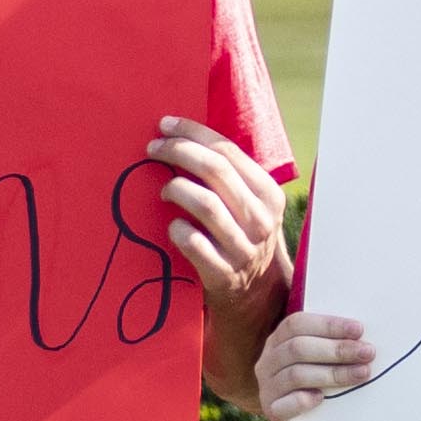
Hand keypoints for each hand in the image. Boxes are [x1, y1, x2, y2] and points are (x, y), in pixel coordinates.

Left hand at [139, 118, 291, 314]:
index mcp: (268, 194)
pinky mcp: (223, 274)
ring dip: (176, 189)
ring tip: (164, 190)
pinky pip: (193, 243)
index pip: (229, 151)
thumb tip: (182, 136)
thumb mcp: (250, 205)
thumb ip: (228, 176)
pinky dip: (177, 230)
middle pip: (215, 171)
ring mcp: (243, 248)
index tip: (165, 124)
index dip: (193, 133)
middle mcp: (260, 219)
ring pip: (205, 204)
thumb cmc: (241, 236)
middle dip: (178, 152)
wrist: (256, 296)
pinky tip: (172, 227)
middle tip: (152, 149)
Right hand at [253, 315, 377, 420]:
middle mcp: (268, 361)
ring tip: (362, 374)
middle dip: (337, 349)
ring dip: (333, 373)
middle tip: (367, 353)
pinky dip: (305, 400)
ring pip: (296, 374)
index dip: (328, 325)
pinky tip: (322, 399)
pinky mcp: (272, 412)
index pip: (297, 324)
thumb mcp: (320, 360)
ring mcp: (267, 387)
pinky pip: (286, 404)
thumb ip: (331, 344)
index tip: (359, 330)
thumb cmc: (318, 384)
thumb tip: (361, 336)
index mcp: (278, 341)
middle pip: (298, 348)